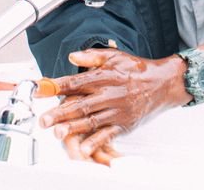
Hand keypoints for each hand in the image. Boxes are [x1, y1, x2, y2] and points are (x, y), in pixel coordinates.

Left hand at [39, 49, 190, 161]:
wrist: (163, 83)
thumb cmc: (137, 70)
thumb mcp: (115, 56)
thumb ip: (91, 57)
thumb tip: (72, 56)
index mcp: (104, 76)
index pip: (75, 81)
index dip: (56, 86)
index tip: (39, 89)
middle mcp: (109, 94)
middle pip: (80, 104)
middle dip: (60, 113)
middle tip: (43, 120)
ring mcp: (117, 110)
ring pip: (91, 120)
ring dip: (73, 127)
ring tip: (57, 133)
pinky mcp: (124, 124)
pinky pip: (108, 134)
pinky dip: (96, 141)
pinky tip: (84, 148)